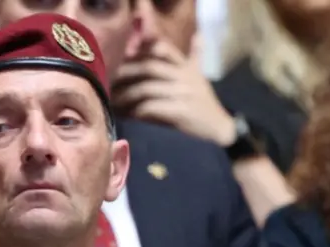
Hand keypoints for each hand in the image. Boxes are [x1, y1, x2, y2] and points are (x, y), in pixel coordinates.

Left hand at [112, 35, 235, 145]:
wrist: (219, 128)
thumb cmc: (204, 103)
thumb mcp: (200, 76)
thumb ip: (195, 56)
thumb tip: (198, 36)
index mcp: (187, 67)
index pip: (162, 49)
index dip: (140, 52)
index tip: (123, 60)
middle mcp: (185, 77)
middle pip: (149, 68)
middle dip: (126, 74)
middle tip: (110, 81)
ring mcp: (183, 93)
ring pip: (147, 89)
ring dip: (127, 96)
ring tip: (115, 102)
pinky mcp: (181, 111)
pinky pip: (152, 107)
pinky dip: (137, 111)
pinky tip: (129, 115)